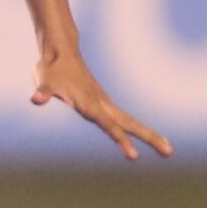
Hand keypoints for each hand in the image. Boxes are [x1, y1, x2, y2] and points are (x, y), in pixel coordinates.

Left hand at [33, 49, 171, 161]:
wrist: (61, 51)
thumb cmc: (51, 68)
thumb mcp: (44, 81)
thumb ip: (42, 92)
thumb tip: (36, 99)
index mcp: (90, 103)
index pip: (108, 125)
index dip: (119, 140)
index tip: (133, 156)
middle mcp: (101, 104)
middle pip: (129, 124)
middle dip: (149, 138)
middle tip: (170, 152)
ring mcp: (104, 103)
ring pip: (130, 122)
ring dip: (150, 135)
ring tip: (168, 150)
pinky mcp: (103, 103)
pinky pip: (123, 120)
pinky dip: (137, 130)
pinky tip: (147, 137)